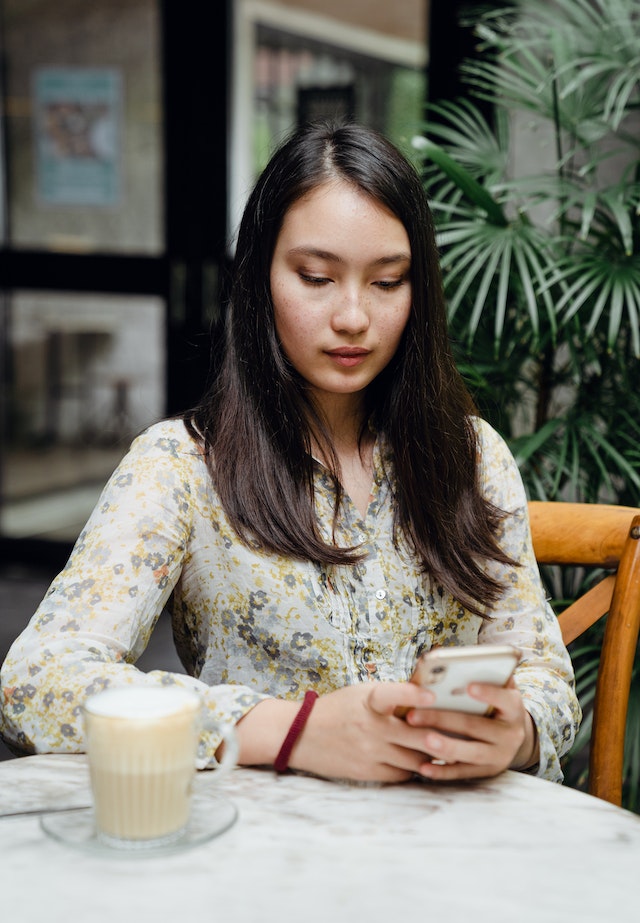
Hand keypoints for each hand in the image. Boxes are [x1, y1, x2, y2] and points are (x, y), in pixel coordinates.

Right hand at [289, 682, 439, 782]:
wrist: (301, 735)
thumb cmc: (339, 708)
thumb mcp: (361, 693)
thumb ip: (391, 696)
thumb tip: (428, 698)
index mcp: (368, 701)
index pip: (392, 694)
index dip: (413, 694)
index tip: (432, 694)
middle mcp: (370, 727)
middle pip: (417, 736)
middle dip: (442, 737)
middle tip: (463, 735)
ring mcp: (369, 752)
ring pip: (415, 759)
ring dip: (432, 755)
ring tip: (449, 751)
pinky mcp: (367, 772)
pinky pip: (401, 774)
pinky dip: (414, 768)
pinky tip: (422, 762)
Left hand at [403, 678, 538, 780]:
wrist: (511, 734)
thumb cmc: (494, 701)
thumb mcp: (497, 686)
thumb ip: (483, 673)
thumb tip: (450, 655)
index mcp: (513, 708)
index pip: (505, 699)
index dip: (489, 693)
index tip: (468, 687)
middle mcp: (511, 734)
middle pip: (476, 726)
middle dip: (443, 720)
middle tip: (413, 715)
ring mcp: (500, 756)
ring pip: (471, 753)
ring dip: (446, 747)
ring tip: (423, 740)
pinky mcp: (487, 772)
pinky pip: (464, 773)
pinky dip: (443, 771)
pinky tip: (424, 767)